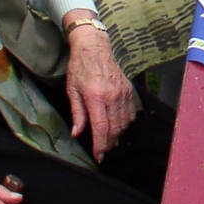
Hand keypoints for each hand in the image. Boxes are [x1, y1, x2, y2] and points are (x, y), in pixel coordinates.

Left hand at [63, 15, 137, 159]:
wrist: (94, 48)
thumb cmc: (80, 68)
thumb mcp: (72, 90)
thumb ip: (77, 113)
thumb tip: (77, 133)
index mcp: (96, 96)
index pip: (101, 128)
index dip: (100, 145)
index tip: (99, 156)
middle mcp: (112, 95)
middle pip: (114, 128)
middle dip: (108, 143)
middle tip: (102, 150)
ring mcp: (123, 93)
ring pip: (124, 123)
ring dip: (116, 134)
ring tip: (108, 139)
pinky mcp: (129, 90)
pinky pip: (130, 113)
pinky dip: (124, 123)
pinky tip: (116, 124)